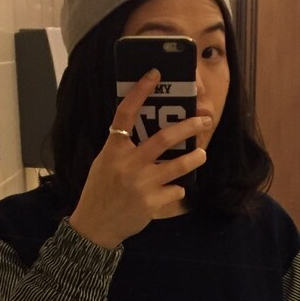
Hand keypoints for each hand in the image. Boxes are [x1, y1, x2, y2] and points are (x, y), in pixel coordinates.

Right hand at [68, 71, 210, 249]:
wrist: (95, 226)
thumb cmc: (99, 191)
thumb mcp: (104, 162)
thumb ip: (122, 147)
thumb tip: (144, 129)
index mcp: (114, 149)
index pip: (126, 113)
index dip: (140, 91)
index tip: (155, 74)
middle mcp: (128, 164)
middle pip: (164, 138)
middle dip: (189, 127)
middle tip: (204, 119)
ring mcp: (142, 184)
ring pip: (178, 166)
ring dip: (194, 158)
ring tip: (201, 154)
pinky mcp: (152, 204)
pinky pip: (174, 191)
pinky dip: (175, 189)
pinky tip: (170, 191)